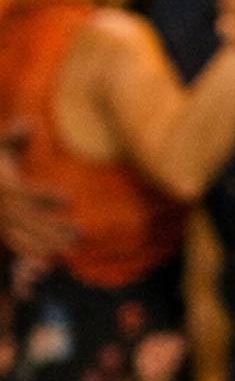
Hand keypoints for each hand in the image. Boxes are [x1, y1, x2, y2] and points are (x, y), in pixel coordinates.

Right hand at [0, 129, 74, 262]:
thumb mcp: (0, 144)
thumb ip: (15, 135)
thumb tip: (31, 123)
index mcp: (5, 185)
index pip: (26, 193)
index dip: (46, 197)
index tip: (68, 198)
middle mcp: (3, 206)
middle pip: (30, 219)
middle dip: (54, 227)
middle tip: (80, 231)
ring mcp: (2, 221)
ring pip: (26, 235)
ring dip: (49, 242)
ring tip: (74, 244)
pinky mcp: (2, 232)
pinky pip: (18, 245)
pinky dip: (34, 253)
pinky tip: (55, 256)